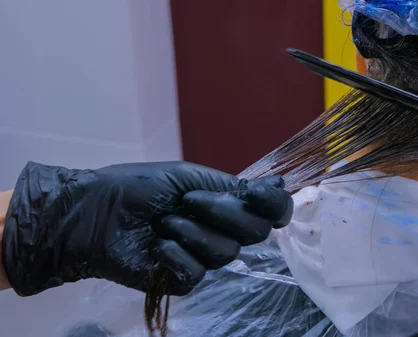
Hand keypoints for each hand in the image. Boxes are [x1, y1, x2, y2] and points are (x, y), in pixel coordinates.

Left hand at [3, 162, 291, 295]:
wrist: (95, 212)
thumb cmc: (136, 187)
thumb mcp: (186, 176)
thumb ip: (229, 185)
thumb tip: (276, 185)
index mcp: (225, 204)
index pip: (270, 212)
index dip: (274, 206)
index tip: (257, 193)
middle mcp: (221, 230)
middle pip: (255, 233)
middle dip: (225, 213)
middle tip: (190, 201)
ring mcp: (202, 256)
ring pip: (225, 253)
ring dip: (191, 231)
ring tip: (161, 222)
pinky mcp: (181, 279)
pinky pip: (196, 273)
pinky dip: (175, 255)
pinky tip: (156, 246)